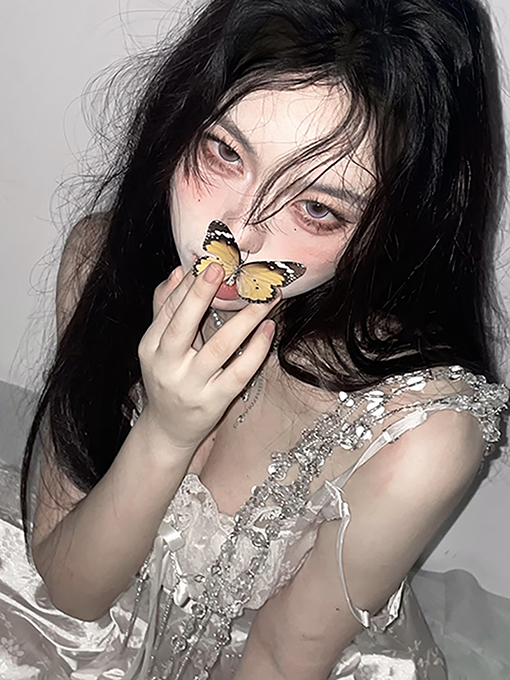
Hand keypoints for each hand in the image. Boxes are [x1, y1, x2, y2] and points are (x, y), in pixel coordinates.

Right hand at [137, 263, 278, 456]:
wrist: (167, 430)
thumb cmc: (167, 379)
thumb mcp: (158, 347)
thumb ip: (165, 309)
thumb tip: (178, 272)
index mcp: (151, 347)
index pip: (169, 309)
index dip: (189, 284)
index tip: (210, 261)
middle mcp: (167, 366)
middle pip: (182, 325)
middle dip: (201, 294)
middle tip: (222, 267)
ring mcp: (191, 386)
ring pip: (219, 348)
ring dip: (244, 319)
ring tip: (265, 298)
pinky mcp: (214, 402)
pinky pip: (239, 373)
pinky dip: (256, 350)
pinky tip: (269, 329)